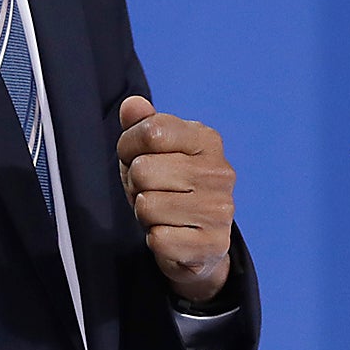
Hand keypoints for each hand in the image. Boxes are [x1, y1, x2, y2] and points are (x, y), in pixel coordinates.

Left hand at [117, 96, 234, 301]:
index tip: (136, 158)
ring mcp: (219, 210)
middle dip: (136, 185)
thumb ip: (142, 124)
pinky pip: (158, 239)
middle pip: (143, 170)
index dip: (129, 147)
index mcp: (207, 140)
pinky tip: (172, 234)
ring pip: (147, 205)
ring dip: (144, 214)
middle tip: (152, 192)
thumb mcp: (153, 151)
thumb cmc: (170, 188)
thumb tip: (132, 105)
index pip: (150, 131)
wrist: (198, 242)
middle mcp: (220, 172)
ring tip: (162, 213)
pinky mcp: (212, 244)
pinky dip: (156, 240)